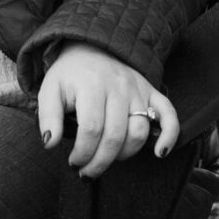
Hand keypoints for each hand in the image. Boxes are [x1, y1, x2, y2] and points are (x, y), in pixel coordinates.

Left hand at [37, 43, 178, 178]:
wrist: (92, 46)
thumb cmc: (70, 74)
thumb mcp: (49, 89)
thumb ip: (48, 117)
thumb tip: (49, 143)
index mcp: (92, 86)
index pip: (91, 129)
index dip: (83, 153)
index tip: (74, 162)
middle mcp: (118, 87)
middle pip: (115, 136)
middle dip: (100, 162)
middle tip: (87, 172)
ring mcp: (138, 90)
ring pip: (139, 131)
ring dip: (124, 154)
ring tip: (108, 160)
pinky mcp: (151, 92)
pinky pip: (168, 113)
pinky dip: (170, 135)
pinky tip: (160, 152)